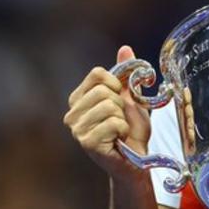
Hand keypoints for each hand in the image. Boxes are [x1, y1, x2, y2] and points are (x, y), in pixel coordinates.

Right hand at [63, 45, 151, 178]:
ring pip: (109, 106)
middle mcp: (72, 113)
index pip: (97, 74)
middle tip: (120, 120)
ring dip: (122, 118)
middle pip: (103, 90)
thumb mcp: (131, 97)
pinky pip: (113, 123)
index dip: (116, 84)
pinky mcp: (87, 143)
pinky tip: (119, 140)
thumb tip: (125, 49)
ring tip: (119, 130)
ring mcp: (77, 129)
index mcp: (79, 99)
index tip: (120, 99)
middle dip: (121, 104)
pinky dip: (123, 130)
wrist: (137, 160)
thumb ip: (126, 74)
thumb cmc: (132, 130)